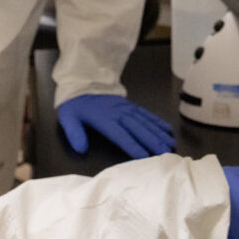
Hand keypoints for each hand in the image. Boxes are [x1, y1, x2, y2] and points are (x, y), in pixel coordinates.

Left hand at [57, 94, 174, 157]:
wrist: (82, 82)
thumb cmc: (76, 105)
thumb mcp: (67, 117)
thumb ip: (74, 133)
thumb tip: (81, 149)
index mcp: (104, 119)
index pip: (121, 135)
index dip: (133, 145)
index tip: (145, 156)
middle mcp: (119, 114)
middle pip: (139, 129)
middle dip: (153, 142)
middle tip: (166, 153)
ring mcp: (127, 109)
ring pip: (146, 122)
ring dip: (159, 134)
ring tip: (170, 145)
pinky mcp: (131, 106)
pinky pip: (147, 114)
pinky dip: (158, 122)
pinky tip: (167, 130)